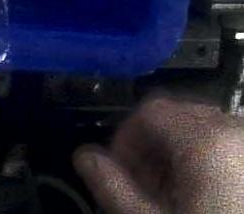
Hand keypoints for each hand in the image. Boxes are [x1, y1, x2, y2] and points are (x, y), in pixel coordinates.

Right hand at [74, 96, 243, 213]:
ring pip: (213, 135)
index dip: (125, 139)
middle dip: (156, 147)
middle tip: (144, 189)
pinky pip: (235, 153)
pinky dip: (215, 168)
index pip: (152, 112)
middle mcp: (239, 136)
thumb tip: (86, 158)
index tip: (117, 173)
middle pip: (184, 118)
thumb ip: (112, 186)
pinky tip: (207, 202)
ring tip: (176, 199)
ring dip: (185, 157)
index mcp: (207, 142)